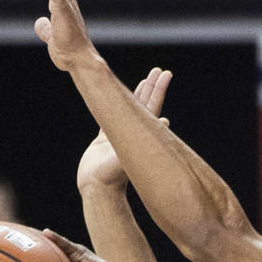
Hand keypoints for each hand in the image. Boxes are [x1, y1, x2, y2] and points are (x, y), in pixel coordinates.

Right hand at [77, 68, 172, 194]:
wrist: (96, 191)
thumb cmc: (108, 179)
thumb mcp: (123, 161)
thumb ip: (138, 146)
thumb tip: (165, 124)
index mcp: (139, 135)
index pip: (152, 107)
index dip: (158, 90)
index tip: (166, 74)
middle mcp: (133, 134)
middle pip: (146, 105)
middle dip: (153, 87)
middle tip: (160, 71)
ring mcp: (119, 136)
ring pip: (131, 109)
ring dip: (139, 94)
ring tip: (147, 79)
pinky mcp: (105, 140)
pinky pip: (113, 117)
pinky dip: (117, 106)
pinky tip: (120, 98)